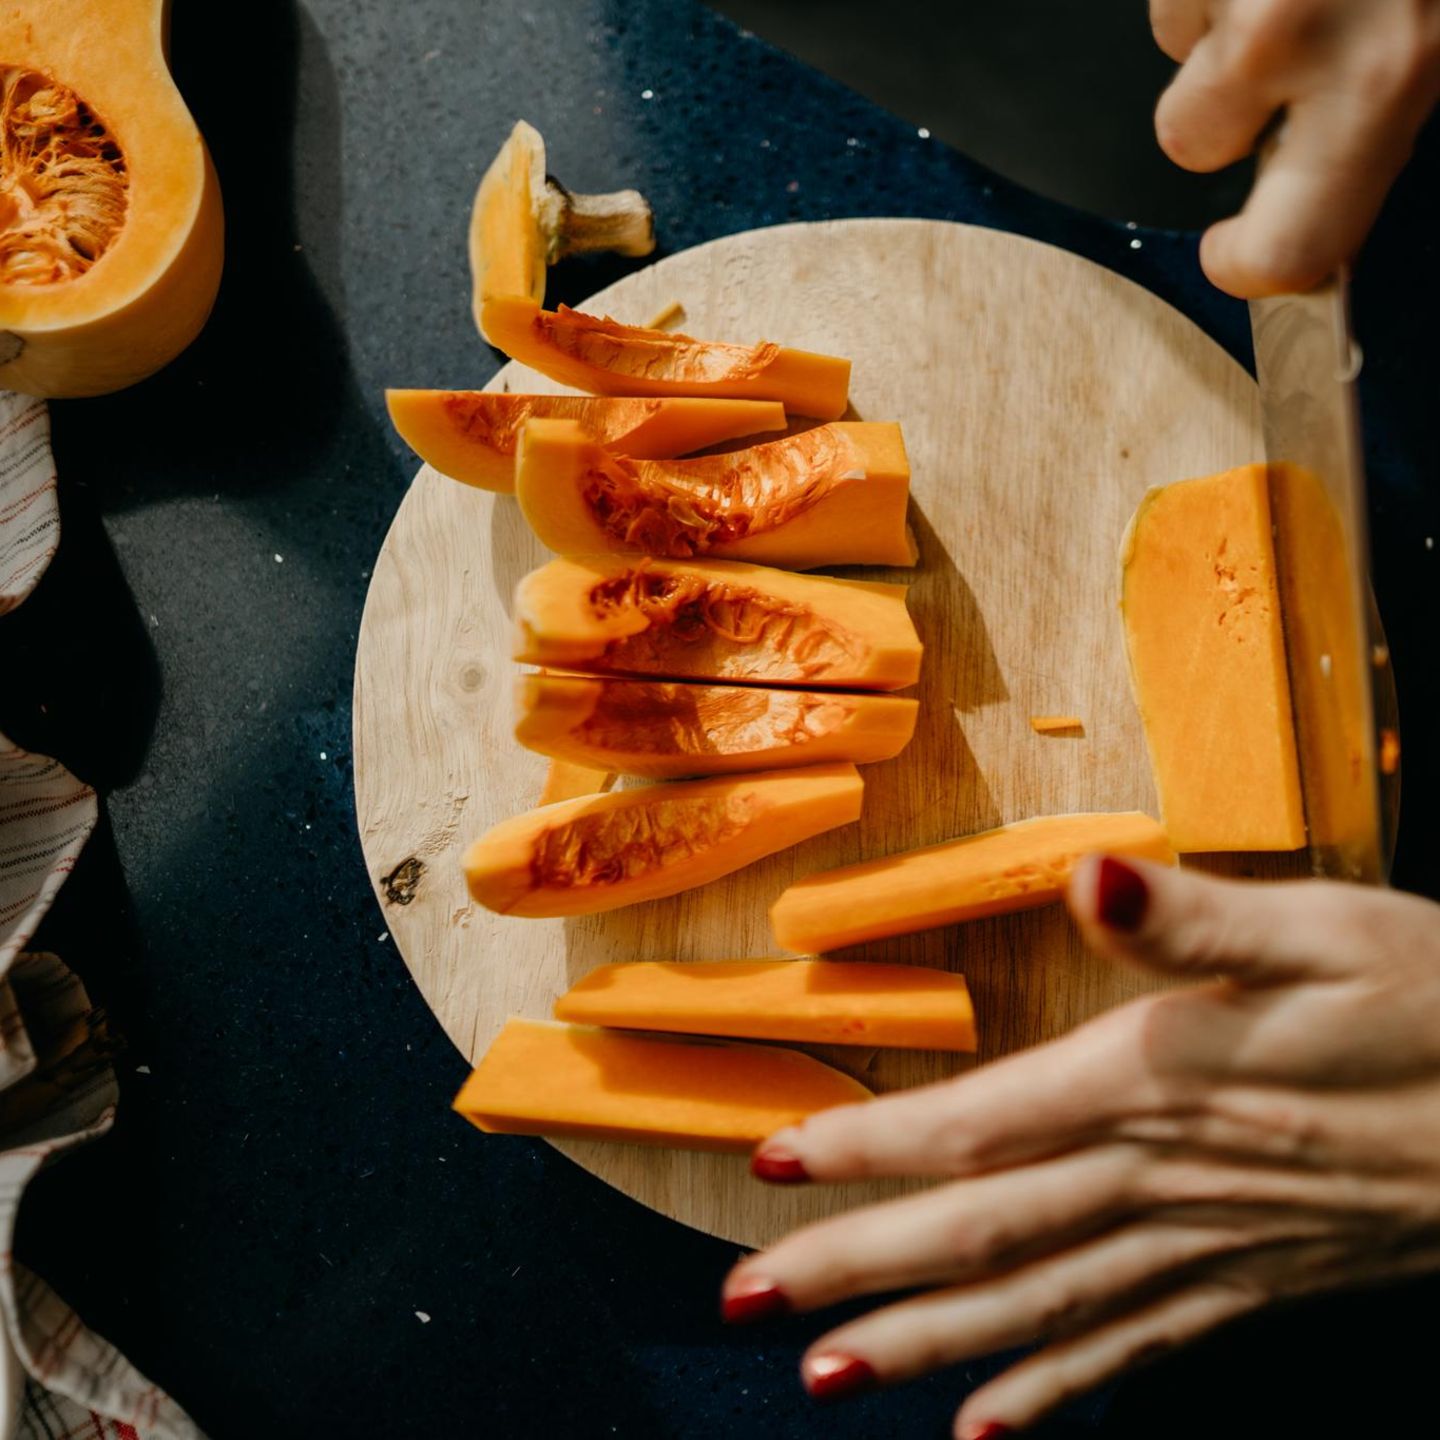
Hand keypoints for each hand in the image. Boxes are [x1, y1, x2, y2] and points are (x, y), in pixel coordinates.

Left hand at [722, 857, 1439, 1436]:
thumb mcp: (1326, 931)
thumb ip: (1194, 920)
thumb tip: (1090, 880)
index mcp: (1157, 1084)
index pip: (979, 1128)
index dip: (871, 1146)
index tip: (775, 1159)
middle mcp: (1161, 1182)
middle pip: (980, 1237)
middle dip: (856, 1269)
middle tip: (745, 1297)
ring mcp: (1204, 1250)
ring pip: (1036, 1310)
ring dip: (923, 1345)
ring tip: (823, 1376)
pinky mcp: (1247, 1286)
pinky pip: (1131, 1356)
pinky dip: (1051, 1397)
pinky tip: (987, 1435)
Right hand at [1149, 0, 1439, 295]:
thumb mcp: (1437, 38)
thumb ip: (1382, 118)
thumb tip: (1329, 190)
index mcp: (1382, 76)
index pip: (1283, 247)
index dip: (1245, 264)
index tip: (1236, 253)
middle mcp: (1296, 31)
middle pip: (1192, 146)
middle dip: (1220, 120)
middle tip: (1274, 72)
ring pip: (1176, 52)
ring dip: (1220, 27)